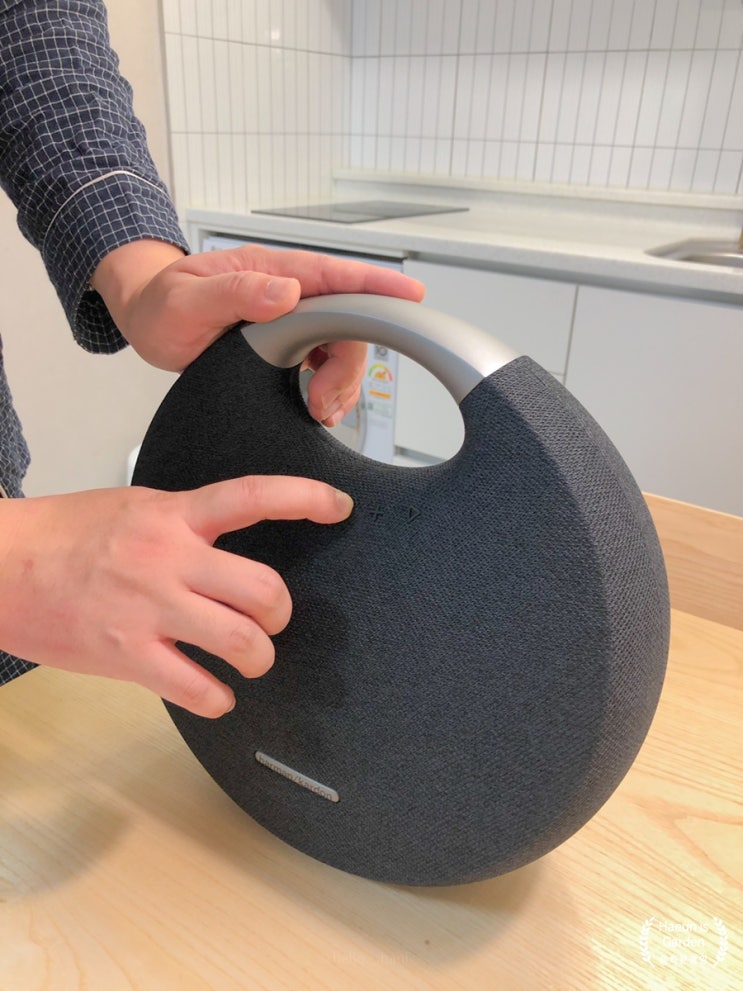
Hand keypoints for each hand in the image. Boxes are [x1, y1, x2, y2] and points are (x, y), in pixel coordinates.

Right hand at [0, 477, 352, 716]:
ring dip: (259, 658)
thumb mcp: (135, 507)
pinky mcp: (129, 655)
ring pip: (243, 643)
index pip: (253, 496)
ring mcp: (151, 609)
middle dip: (280, 613)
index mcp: (174, 515)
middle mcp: (170, 559)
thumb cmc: (66, 534)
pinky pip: (199, 689)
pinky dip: (218, 699)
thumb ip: (186, 523)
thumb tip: (228, 547)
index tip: (339, 506)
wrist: (0, 566)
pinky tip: (214, 694)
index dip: (305, 498)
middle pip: (264, 590)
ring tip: (250, 659)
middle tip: (271, 619)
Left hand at [90, 240, 424, 426]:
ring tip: (319, 411)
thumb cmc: (161, 305)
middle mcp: (287, 290)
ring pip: (340, 348)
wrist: (146, 318)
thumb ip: (236, 292)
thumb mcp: (187, 300)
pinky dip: (329, 390)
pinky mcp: (288, 341)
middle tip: (325, 403)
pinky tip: (317, 407)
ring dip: (339, 384)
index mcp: (269, 271)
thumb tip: (288, 291)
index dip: (376, 286)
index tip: (411, 296)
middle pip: (346, 323)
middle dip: (349, 366)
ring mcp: (290, 316)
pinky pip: (325, 363)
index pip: (334, 275)